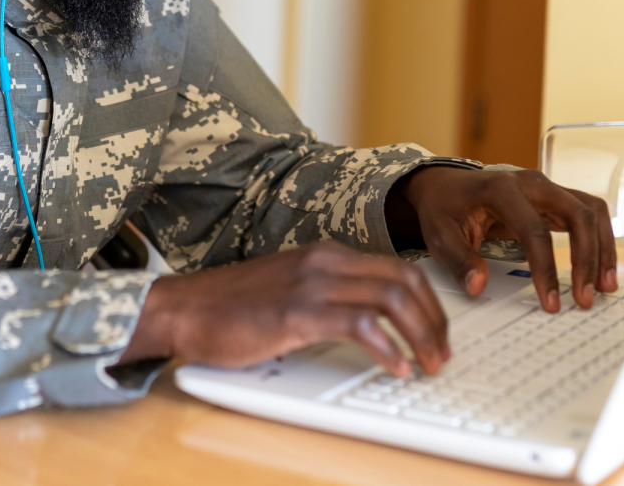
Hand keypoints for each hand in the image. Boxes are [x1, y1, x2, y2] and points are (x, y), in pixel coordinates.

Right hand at [118, 241, 448, 377]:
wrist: (182, 309)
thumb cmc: (227, 308)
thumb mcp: (288, 291)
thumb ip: (325, 297)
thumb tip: (367, 325)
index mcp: (325, 255)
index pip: (398, 269)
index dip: (429, 304)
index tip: (437, 334)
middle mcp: (324, 262)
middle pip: (405, 281)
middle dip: (435, 320)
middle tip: (441, 354)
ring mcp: (311, 284)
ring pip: (392, 299)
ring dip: (420, 336)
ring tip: (427, 364)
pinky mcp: (297, 312)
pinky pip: (361, 325)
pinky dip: (387, 348)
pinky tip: (394, 367)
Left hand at [387, 166, 617, 312]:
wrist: (445, 184)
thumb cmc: (443, 208)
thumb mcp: (439, 236)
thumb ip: (459, 261)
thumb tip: (479, 287)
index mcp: (501, 189)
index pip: (534, 231)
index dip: (545, 269)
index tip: (550, 302)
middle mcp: (532, 183)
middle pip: (578, 215)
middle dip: (587, 259)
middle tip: (585, 298)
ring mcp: (547, 188)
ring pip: (591, 212)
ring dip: (603, 248)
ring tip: (605, 286)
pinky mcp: (555, 198)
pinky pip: (589, 214)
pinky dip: (600, 238)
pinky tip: (600, 267)